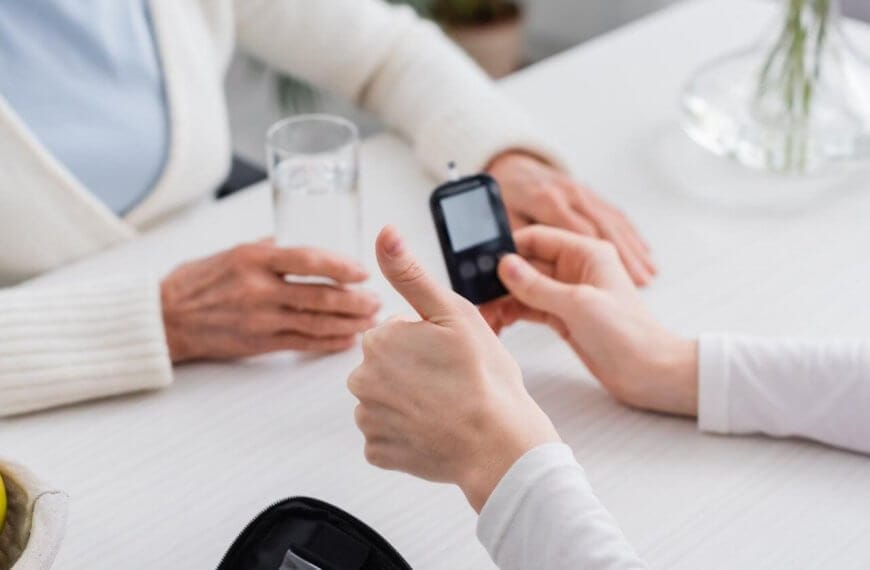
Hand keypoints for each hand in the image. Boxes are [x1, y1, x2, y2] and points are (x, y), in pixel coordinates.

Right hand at [161, 241, 379, 362]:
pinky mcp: (259, 343)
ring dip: (350, 322)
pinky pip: (302, 343)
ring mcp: (260, 318)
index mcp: (253, 259)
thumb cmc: (195, 282)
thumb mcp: (229, 252)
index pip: (307, 260)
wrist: (165, 320)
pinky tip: (347, 339)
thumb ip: (266, 248)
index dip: (341, 266)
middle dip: (355, 300)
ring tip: (371, 320)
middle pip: (319, 295)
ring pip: (316, 322)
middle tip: (376, 300)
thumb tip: (294, 241)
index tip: (362, 271)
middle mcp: (259, 289)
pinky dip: (329, 342)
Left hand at [347, 226, 559, 511]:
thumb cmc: (484, 377)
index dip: (426, 339)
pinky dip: (406, 433)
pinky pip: (386, 435)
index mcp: (379, 340)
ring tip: (445, 407)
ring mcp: (368, 418)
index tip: (450, 355)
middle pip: (386, 365)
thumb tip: (384, 233)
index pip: (395, 331)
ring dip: (407, 402)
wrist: (500, 445)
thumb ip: (411, 274)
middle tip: (451, 381)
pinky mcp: (378, 452)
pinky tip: (434, 430)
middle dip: (411, 369)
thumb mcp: (453, 313)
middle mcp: (362, 378)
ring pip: (385, 399)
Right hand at [481, 226, 697, 416]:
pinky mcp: (564, 317)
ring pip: (525, 288)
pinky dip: (513, 313)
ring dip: (503, 299)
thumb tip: (505, 266)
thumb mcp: (578, 305)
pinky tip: (499, 322)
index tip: (481, 262)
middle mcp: (576, 269)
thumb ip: (538, 285)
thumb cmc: (628, 335)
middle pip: (528, 264)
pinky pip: (531, 307)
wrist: (649, 373)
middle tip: (477, 295)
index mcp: (586, 253)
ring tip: (485, 315)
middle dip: (501, 279)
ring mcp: (569, 293)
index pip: (538, 238)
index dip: (509, 248)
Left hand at [486, 151, 655, 285]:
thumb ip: (512, 239)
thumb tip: (515, 267)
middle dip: (625, 254)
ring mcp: (583, 193)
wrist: (512, 165)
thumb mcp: (503, 216)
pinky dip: (631, 235)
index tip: (614, 278)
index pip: (578, 231)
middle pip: (603, 227)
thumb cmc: (506, 195)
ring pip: (613, 222)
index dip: (598, 257)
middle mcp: (571, 194)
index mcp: (547, 200)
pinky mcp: (590, 195)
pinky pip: (614, 215)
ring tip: (650, 273)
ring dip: (633, 248)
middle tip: (643, 281)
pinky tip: (644, 252)